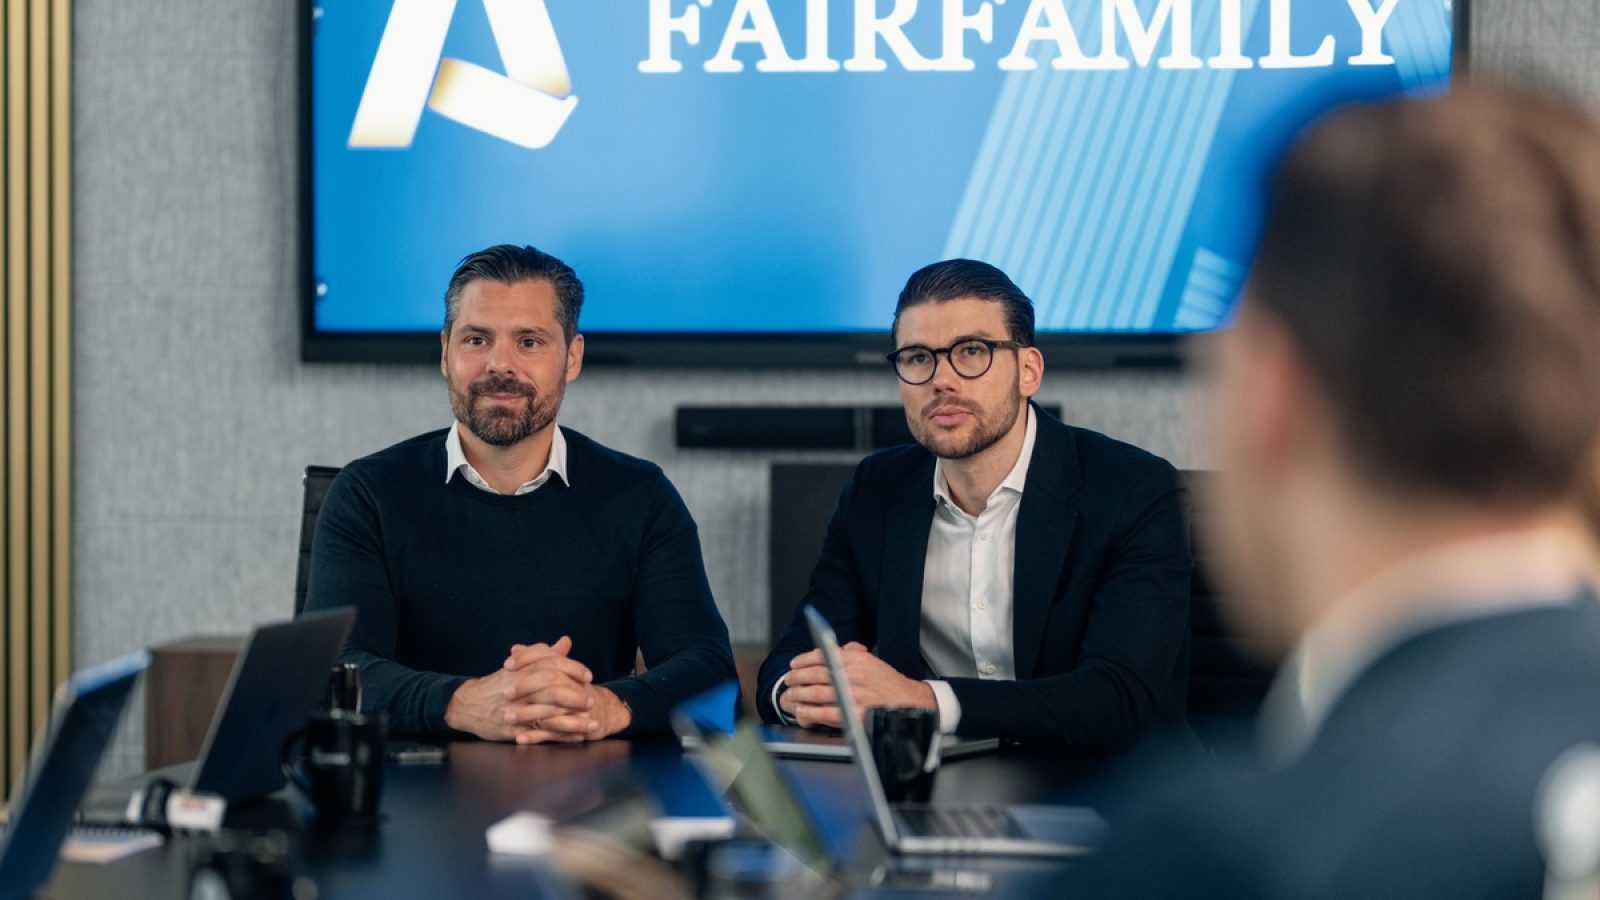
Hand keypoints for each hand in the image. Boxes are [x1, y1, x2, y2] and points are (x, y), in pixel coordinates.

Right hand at [446, 636, 597, 742]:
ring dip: (574, 721)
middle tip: (590, 700)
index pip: (552, 665)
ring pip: (549, 715)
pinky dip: (560, 736)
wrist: (468, 705)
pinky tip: (576, 737)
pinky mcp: (513, 730)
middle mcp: (519, 689)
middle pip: (552, 689)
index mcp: (522, 670)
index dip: (573, 669)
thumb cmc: (498, 683)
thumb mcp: (519, 665)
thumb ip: (543, 653)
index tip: (588, 676)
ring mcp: (515, 711)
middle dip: (575, 696)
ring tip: (592, 723)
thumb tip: (566, 642)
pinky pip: (541, 734)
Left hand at [778, 641, 934, 728]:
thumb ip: (852, 653)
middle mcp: (855, 675)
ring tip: (790, 695)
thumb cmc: (888, 684)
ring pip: (818, 693)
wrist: (909, 703)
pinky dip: (811, 712)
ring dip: (800, 694)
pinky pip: (826, 712)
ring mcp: (855, 695)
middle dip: (798, 677)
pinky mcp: (856, 715)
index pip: (824, 654)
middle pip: (817, 674)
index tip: (793, 664)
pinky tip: (802, 711)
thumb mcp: (872, 661)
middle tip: (788, 680)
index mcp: (857, 659)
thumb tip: (831, 648)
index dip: (804, 659)